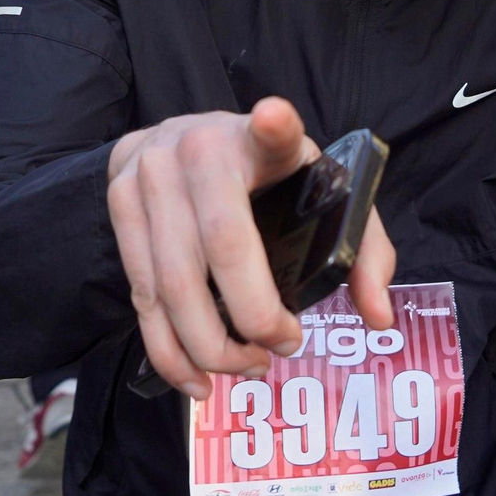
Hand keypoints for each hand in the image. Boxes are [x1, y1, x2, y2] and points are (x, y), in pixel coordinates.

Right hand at [107, 96, 395, 399]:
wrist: (183, 139)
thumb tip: (378, 318)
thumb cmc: (267, 174)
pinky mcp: (117, 207)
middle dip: (253, 317)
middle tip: (283, 348)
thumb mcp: (322, 191)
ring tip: (248, 369)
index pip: (270, 129)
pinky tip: (197, 377)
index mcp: (256, 138)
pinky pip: (140, 295)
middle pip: (220, 246)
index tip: (275, 117)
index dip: (274, 125)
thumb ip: (362, 249)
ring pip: (171, 284)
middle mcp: (194, 149)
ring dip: (210, 346)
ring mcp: (146, 177)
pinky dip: (168, 349)